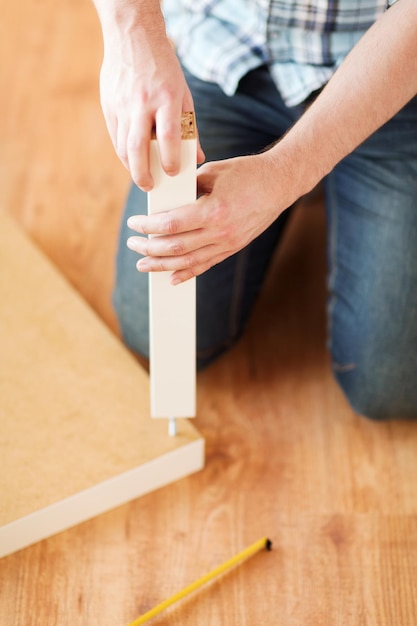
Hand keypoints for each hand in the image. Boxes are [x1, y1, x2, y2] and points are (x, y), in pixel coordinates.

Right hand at [97, 6, 203, 189]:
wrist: (133, 36)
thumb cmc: (165, 70)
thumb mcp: (184, 95)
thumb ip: (190, 128)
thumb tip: (196, 157)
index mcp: (167, 99)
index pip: (168, 137)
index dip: (170, 159)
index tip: (173, 173)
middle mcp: (143, 103)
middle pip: (138, 147)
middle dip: (142, 173)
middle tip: (149, 187)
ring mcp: (123, 104)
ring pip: (123, 145)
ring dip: (131, 166)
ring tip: (141, 177)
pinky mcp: (109, 104)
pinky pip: (116, 136)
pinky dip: (123, 152)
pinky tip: (131, 160)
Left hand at [126, 152, 290, 282]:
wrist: (280, 184)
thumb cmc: (247, 172)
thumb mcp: (213, 172)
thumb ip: (188, 187)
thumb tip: (163, 199)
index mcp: (214, 209)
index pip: (171, 224)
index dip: (148, 227)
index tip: (133, 224)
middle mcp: (221, 232)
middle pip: (176, 247)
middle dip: (149, 247)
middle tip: (132, 244)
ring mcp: (228, 243)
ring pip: (188, 261)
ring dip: (162, 265)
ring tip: (143, 264)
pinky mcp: (233, 248)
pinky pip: (206, 265)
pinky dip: (187, 273)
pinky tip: (171, 277)